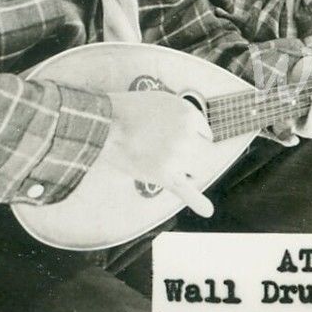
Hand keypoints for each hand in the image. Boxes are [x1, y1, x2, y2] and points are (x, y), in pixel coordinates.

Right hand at [100, 91, 215, 216]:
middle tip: (177, 151)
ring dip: (190, 170)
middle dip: (196, 152)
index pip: (206, 132)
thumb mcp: (165, 100)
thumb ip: (185, 114)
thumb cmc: (131, 110)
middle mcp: (187, 137)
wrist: (104, 125)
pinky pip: (185, 191)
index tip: (178, 135)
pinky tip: (207, 211)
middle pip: (207, 152)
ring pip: (199, 171)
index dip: (193, 135)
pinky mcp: (163, 176)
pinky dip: (197, 202)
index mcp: (189, 116)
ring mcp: (176, 159)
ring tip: (172, 165)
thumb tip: (196, 127)